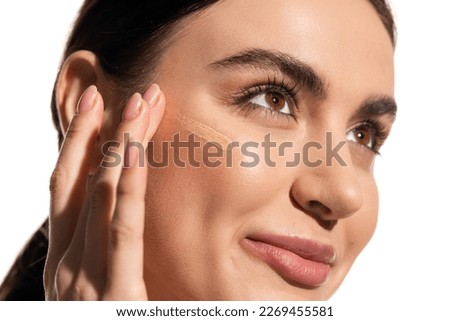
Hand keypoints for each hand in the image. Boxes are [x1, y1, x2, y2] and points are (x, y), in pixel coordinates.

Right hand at [44, 84, 164, 299]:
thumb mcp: (99, 291)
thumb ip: (104, 258)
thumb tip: (117, 222)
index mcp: (66, 262)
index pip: (72, 190)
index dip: (83, 146)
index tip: (102, 110)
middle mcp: (67, 263)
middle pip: (79, 182)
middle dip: (94, 133)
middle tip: (113, 90)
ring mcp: (83, 277)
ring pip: (100, 195)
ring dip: (118, 144)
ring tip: (133, 104)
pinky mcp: (113, 293)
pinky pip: (123, 229)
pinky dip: (130, 187)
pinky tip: (137, 152)